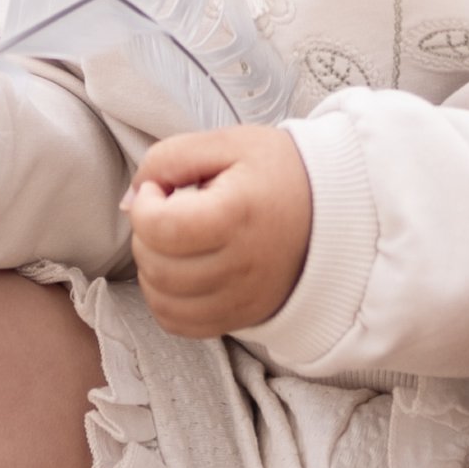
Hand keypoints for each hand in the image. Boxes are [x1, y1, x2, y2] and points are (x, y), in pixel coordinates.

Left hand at [125, 124, 312, 338]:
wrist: (338, 210)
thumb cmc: (281, 172)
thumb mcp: (229, 143)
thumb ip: (169, 158)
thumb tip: (130, 199)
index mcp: (237, 214)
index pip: (159, 227)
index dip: (146, 204)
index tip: (163, 189)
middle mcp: (242, 265)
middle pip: (157, 266)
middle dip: (146, 235)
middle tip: (169, 211)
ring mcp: (243, 299)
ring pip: (162, 300)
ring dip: (152, 268)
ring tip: (175, 241)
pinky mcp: (243, 317)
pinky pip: (180, 325)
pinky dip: (166, 300)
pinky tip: (180, 271)